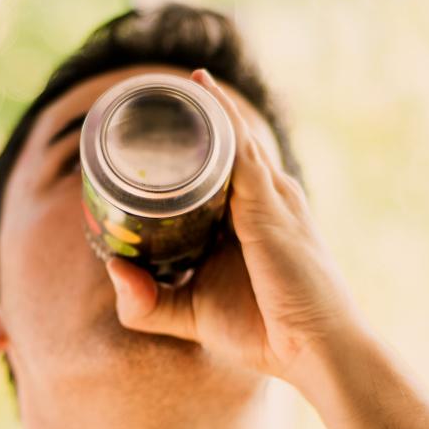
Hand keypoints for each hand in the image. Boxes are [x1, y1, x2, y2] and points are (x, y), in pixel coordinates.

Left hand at [104, 68, 367, 389]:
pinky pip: (238, 148)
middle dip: (195, 116)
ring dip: (205, 103)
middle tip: (153, 91)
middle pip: (224, 145)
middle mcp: (265, 200)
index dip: (187, 149)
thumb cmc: (265, 333)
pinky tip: (196, 90)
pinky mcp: (268, 205)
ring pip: (231, 136)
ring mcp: (271, 197)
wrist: (317, 351)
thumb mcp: (191, 315)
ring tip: (172, 76)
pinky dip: (218, 118)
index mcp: (249, 221)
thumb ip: (147, 300)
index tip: (152, 127)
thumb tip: (111, 268)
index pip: (214, 170)